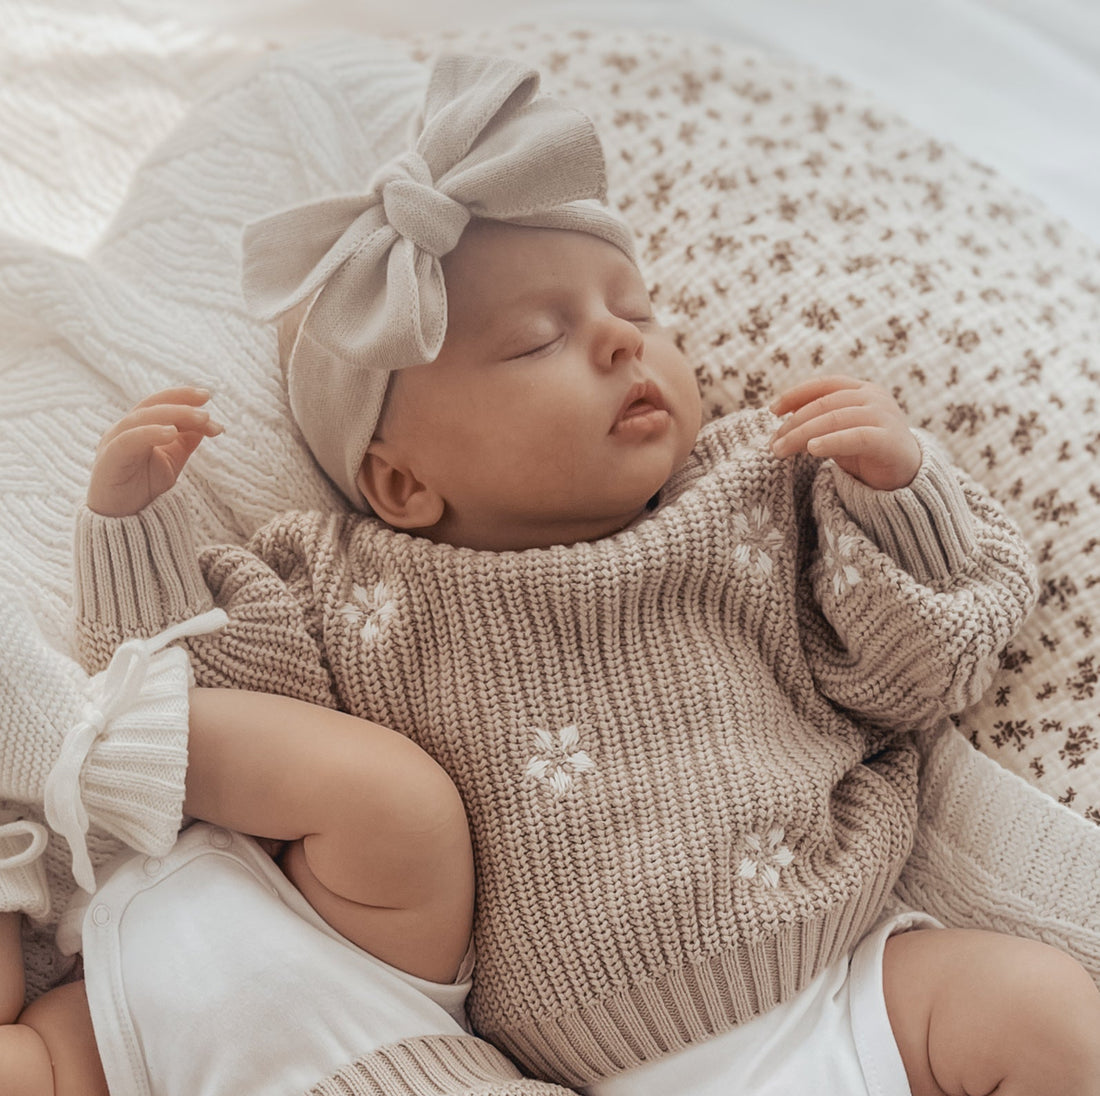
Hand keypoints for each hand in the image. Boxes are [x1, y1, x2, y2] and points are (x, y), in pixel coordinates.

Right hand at [86, 386, 223, 516]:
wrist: (124, 523)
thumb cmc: (143, 490)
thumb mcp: (171, 461)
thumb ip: (185, 441)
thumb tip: (206, 421)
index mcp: (137, 428)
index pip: (159, 404)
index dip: (182, 397)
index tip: (207, 396)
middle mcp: (123, 431)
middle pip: (151, 406)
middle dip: (181, 403)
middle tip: (208, 410)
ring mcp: (113, 443)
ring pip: (141, 418)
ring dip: (173, 415)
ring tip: (201, 418)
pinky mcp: (109, 460)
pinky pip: (128, 440)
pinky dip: (150, 433)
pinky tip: (172, 433)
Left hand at [768, 374, 920, 490]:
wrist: (906, 476)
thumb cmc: (867, 452)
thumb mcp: (838, 432)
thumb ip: (818, 422)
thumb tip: (781, 420)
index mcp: (862, 390)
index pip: (824, 384)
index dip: (796, 394)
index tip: (772, 410)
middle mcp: (874, 398)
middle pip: (824, 404)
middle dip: (793, 423)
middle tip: (773, 443)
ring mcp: (884, 416)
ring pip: (835, 419)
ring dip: (802, 434)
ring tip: (780, 450)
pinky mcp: (889, 439)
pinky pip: (856, 437)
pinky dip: (831, 441)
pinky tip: (812, 449)